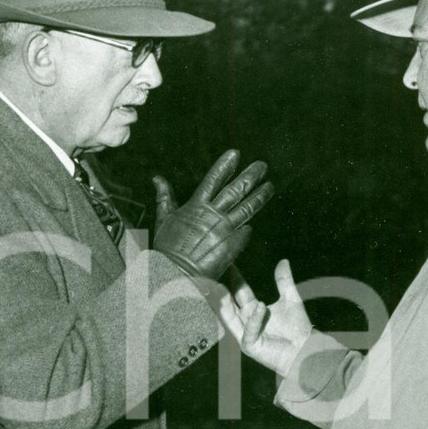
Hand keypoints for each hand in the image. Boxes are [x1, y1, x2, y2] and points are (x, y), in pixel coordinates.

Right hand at [152, 149, 272, 280]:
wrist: (176, 274)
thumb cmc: (167, 249)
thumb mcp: (164, 218)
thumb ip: (165, 197)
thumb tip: (157, 179)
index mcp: (196, 206)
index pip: (214, 180)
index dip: (225, 166)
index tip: (236, 154)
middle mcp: (213, 215)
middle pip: (236, 191)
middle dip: (250, 177)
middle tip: (262, 166)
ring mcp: (225, 230)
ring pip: (246, 209)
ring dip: (259, 197)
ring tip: (269, 187)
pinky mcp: (232, 246)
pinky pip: (244, 233)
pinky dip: (248, 227)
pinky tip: (254, 222)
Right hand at [219, 259, 311, 377]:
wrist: (305, 350)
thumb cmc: (297, 329)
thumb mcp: (291, 299)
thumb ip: (284, 281)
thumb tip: (283, 261)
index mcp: (253, 310)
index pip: (240, 291)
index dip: (235, 278)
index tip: (228, 262)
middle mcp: (246, 321)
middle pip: (230, 303)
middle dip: (222, 289)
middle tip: (215, 274)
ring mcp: (246, 334)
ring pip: (230, 318)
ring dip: (225, 304)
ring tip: (220, 288)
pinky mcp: (251, 346)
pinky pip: (249, 331)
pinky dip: (254, 319)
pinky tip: (260, 306)